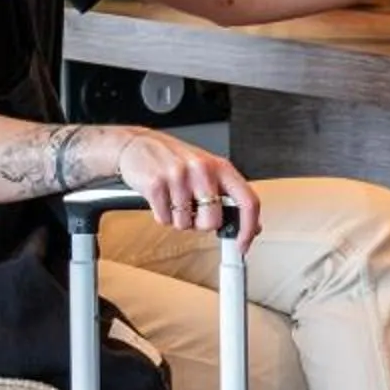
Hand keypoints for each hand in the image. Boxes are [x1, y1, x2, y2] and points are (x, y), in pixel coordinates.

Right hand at [115, 130, 261, 247]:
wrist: (138, 144)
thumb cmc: (175, 159)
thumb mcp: (208, 170)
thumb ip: (228, 196)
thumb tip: (252, 226)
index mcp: (222, 167)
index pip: (248, 201)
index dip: (249, 228)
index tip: (243, 245)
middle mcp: (203, 170)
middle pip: (212, 221)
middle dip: (201, 224)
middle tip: (192, 211)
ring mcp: (179, 177)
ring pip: (185, 224)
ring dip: (178, 219)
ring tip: (173, 198)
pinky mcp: (156, 185)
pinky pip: (164, 220)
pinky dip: (162, 215)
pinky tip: (161, 198)